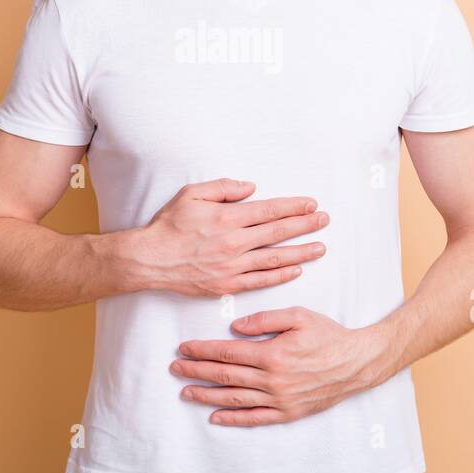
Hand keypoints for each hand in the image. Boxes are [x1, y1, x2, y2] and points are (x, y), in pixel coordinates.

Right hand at [124, 178, 329, 296]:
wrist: (149, 260)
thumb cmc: (169, 224)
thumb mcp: (192, 193)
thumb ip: (224, 187)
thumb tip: (252, 188)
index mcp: (227, 218)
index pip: (270, 210)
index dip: (293, 207)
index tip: (311, 204)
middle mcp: (234, 242)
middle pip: (278, 232)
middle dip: (305, 225)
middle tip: (325, 220)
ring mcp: (232, 266)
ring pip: (275, 258)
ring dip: (301, 252)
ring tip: (321, 247)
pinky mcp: (227, 285)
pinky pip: (261, 280)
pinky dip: (281, 275)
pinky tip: (297, 270)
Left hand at [169, 307, 388, 424]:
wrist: (357, 362)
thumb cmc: (328, 336)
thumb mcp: (298, 316)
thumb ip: (264, 319)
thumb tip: (234, 327)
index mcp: (272, 354)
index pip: (227, 353)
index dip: (202, 350)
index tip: (185, 348)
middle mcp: (272, 380)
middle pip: (225, 376)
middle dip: (197, 371)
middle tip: (176, 368)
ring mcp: (279, 399)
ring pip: (235, 399)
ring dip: (207, 395)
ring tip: (186, 391)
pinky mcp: (288, 412)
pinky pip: (255, 418)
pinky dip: (233, 418)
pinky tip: (215, 416)